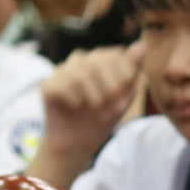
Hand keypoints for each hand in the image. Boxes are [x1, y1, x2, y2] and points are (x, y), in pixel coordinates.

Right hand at [29, 42, 145, 184]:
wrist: (77, 144)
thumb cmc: (102, 119)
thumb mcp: (124, 97)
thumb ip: (132, 71)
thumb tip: (141, 45)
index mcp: (100, 61)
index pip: (115, 54)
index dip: (124, 76)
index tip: (123, 98)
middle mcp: (80, 62)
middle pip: (99, 61)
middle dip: (111, 87)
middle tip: (109, 107)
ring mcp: (62, 72)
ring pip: (82, 72)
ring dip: (95, 96)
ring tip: (95, 109)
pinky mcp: (48, 85)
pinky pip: (64, 84)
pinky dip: (77, 101)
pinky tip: (77, 108)